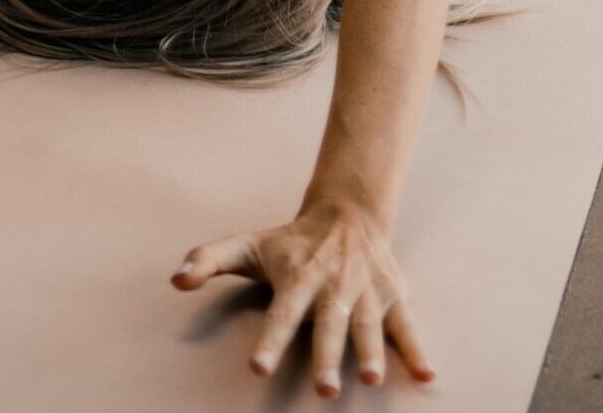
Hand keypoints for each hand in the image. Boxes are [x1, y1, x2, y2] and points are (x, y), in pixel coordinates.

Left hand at [170, 199, 435, 397]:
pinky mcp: (392, 296)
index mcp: (297, 279)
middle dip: (327, 357)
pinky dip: (418, 350)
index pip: (280, 314)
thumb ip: (209, 261)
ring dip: (372, 352)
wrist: (347, 212)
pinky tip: (428, 376)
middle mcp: (332, 286)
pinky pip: (407, 325)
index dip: (269, 341)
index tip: (257, 368)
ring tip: (371, 379)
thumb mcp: (248, 245)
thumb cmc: (290, 240)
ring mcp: (364, 292)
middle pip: (328, 325)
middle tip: (325, 392)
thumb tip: (175, 280)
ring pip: (368, 326)